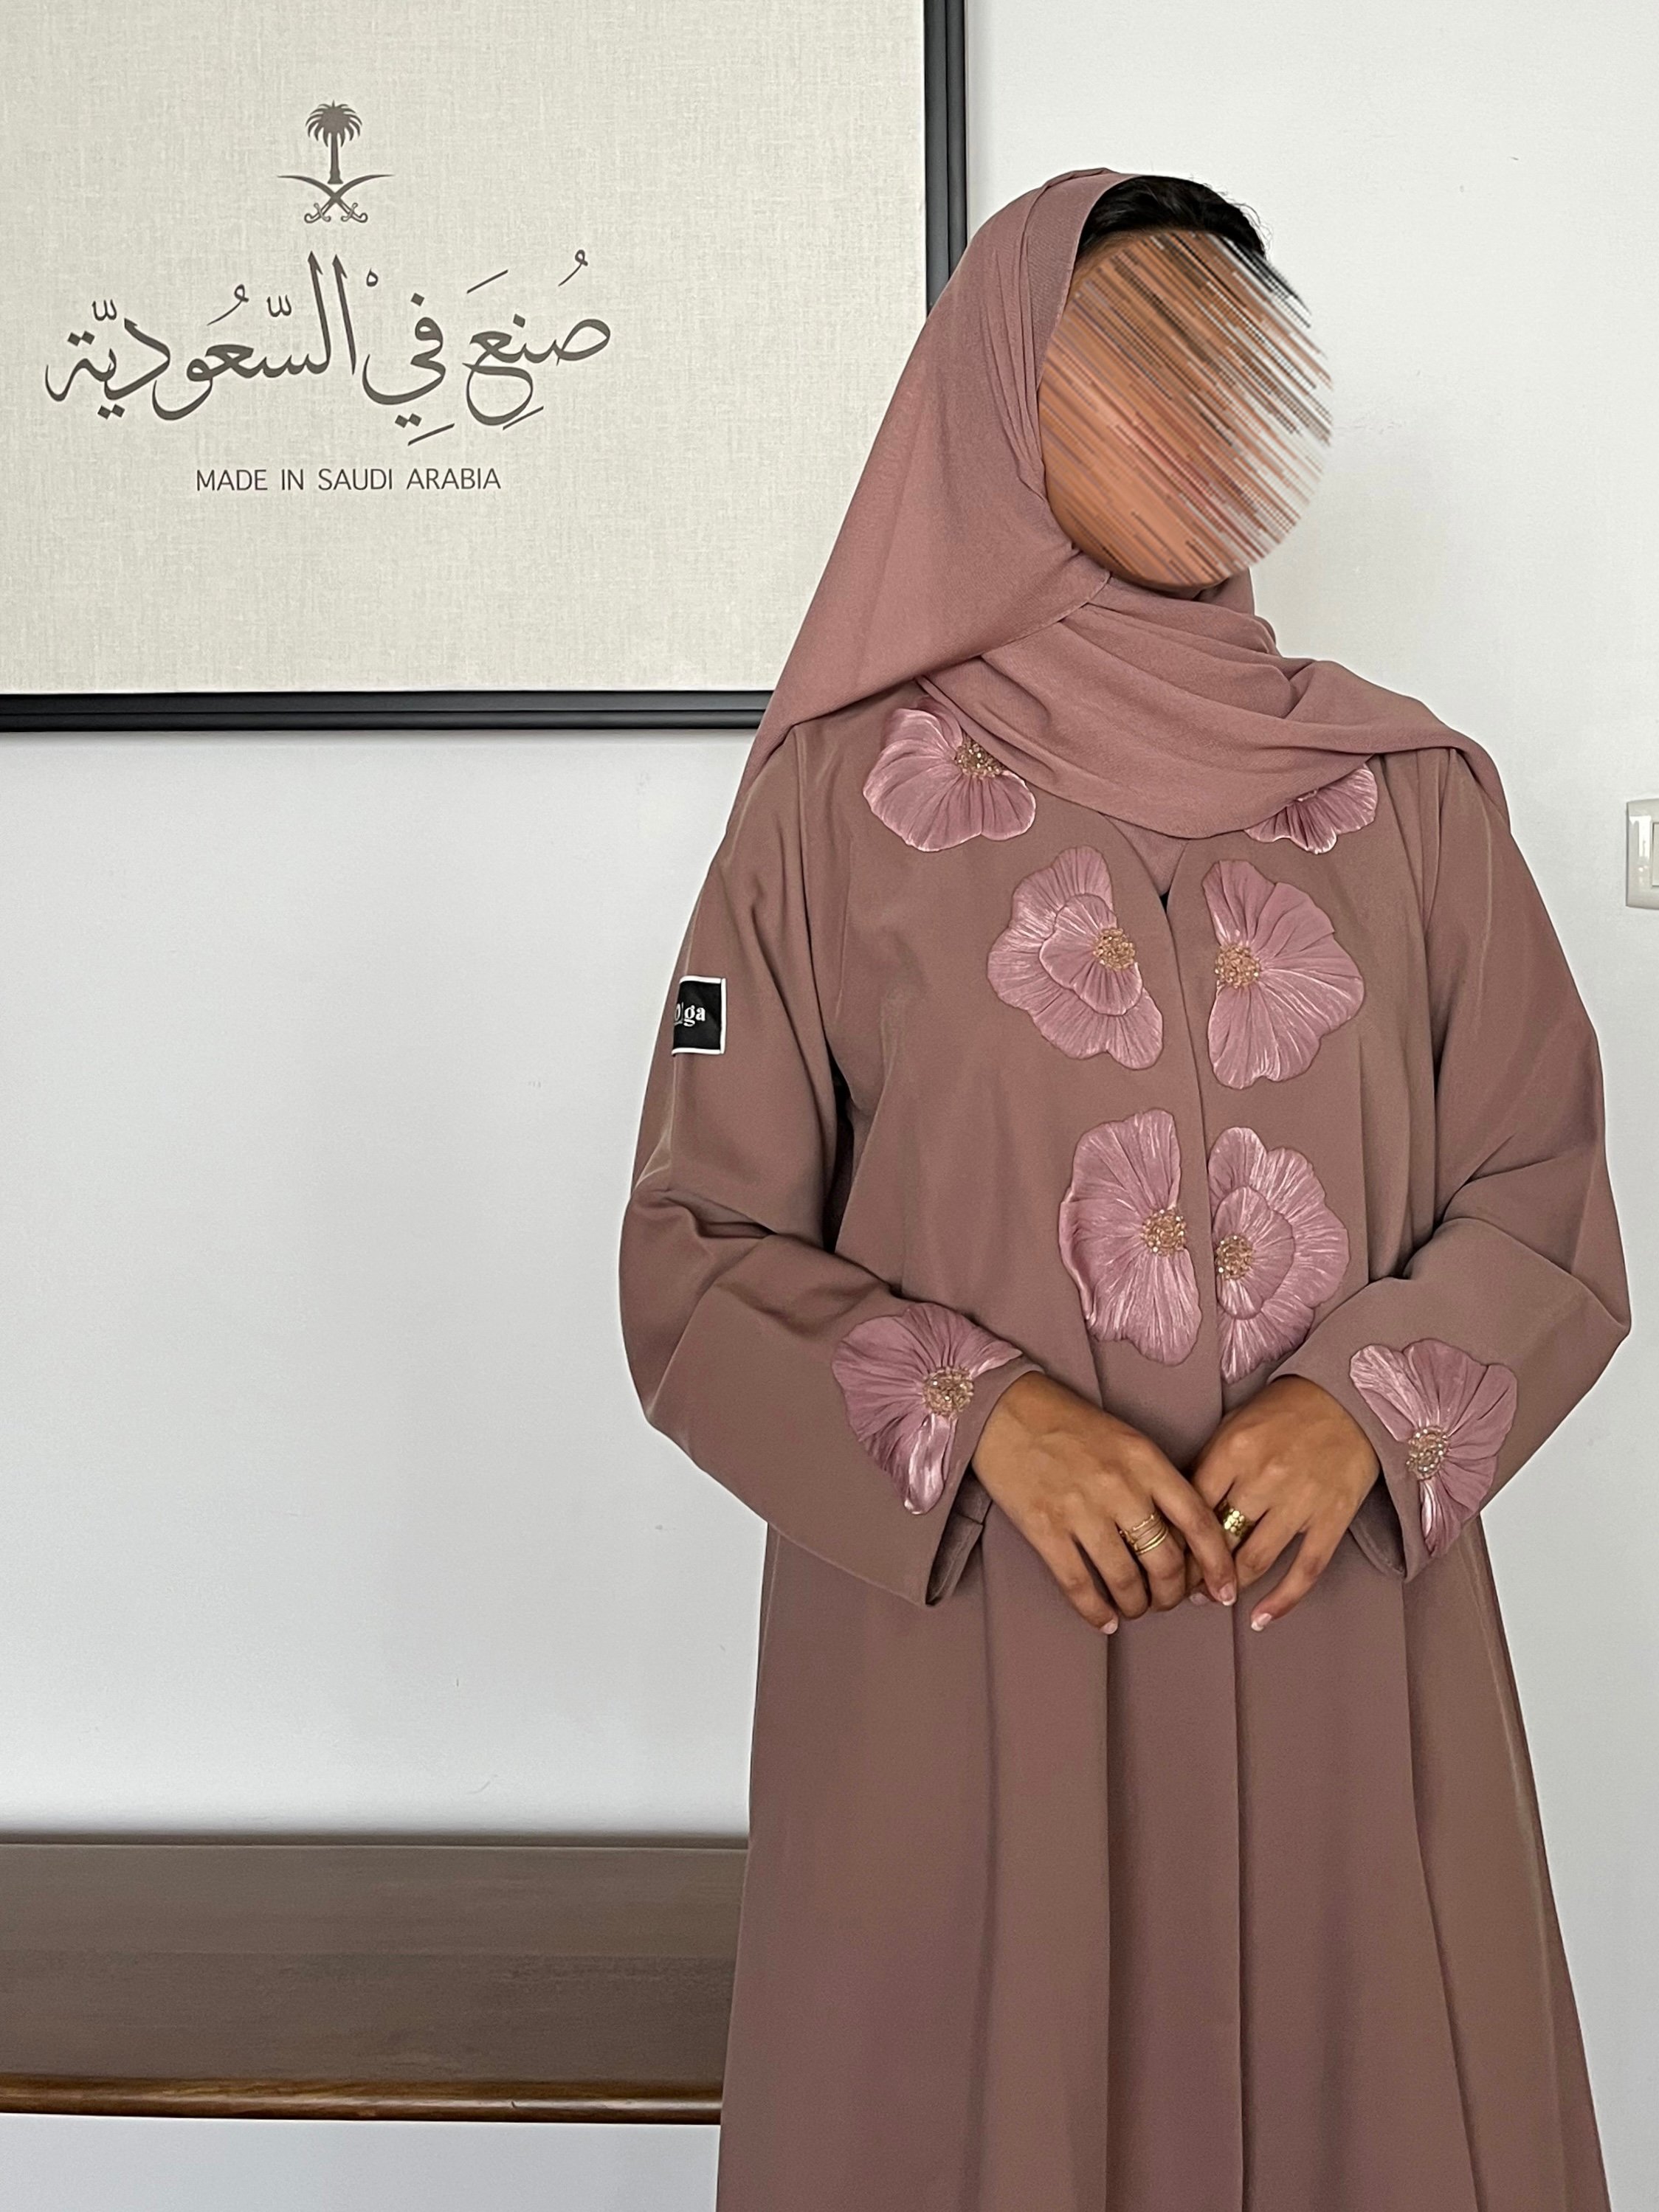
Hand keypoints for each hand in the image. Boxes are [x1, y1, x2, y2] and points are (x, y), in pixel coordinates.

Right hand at [972, 1371, 1236, 1631]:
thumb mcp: (1125, 1439)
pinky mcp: (1044, 1528)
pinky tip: (1105, 1620)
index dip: (1217, 1564)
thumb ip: (1155, 1480)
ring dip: (1136, 1605)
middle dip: (1172, 1593)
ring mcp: (1080, 1509)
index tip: (1224, 1589)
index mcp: (1145, 1460)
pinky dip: (1096, 1611)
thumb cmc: (1067, 1422)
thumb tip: (1179, 1535)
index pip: (1198, 1521)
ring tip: (1135, 1608)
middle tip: (1167, 1600)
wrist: (1003, 1409)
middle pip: (1164, 1561)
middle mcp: (1119, 1486)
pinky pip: (1079, 1584)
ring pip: (1125, 1579)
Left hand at [1185, 1376, 1379, 1629]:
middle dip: (1196, 1571)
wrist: (1351, 1397)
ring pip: (1255, 1560)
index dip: (1175, 1539)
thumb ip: (1212, 1463)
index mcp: (1234, 1451)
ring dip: (1229, 1587)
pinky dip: (1282, 1599)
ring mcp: (1300, 1502)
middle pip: (1219, 1540)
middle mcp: (1263, 1479)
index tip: (1164, 1556)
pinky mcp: (1332, 1519)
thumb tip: (1183, 1507)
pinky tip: (1262, 1618)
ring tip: (1212, 1598)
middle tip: (1182, 1587)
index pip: (1192, 1509)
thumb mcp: (1237, 1423)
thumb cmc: (1287, 1408)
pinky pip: (1305, 1569)